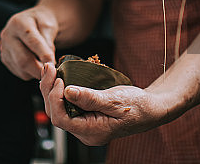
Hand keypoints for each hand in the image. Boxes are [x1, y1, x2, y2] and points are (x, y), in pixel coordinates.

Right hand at [0, 6, 57, 79]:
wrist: (32, 22)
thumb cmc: (41, 22)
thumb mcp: (49, 25)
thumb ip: (49, 41)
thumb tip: (49, 61)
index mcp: (18, 23)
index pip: (32, 42)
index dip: (44, 55)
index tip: (53, 65)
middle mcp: (8, 36)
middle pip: (23, 60)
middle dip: (40, 70)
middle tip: (53, 72)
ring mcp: (4, 48)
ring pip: (21, 69)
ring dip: (36, 72)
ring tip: (45, 64)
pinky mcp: (5, 59)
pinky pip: (19, 72)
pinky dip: (31, 72)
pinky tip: (36, 63)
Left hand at [38, 63, 169, 145]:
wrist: (151, 108)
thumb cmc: (138, 105)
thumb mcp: (114, 99)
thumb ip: (91, 98)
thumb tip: (68, 92)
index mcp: (91, 132)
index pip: (61, 119)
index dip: (54, 98)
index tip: (58, 79)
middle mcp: (84, 131)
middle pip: (56, 113)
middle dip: (49, 90)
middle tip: (49, 67)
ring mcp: (84, 124)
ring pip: (59, 108)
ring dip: (51, 88)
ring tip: (50, 69)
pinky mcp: (85, 114)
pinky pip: (66, 104)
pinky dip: (60, 89)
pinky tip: (59, 76)